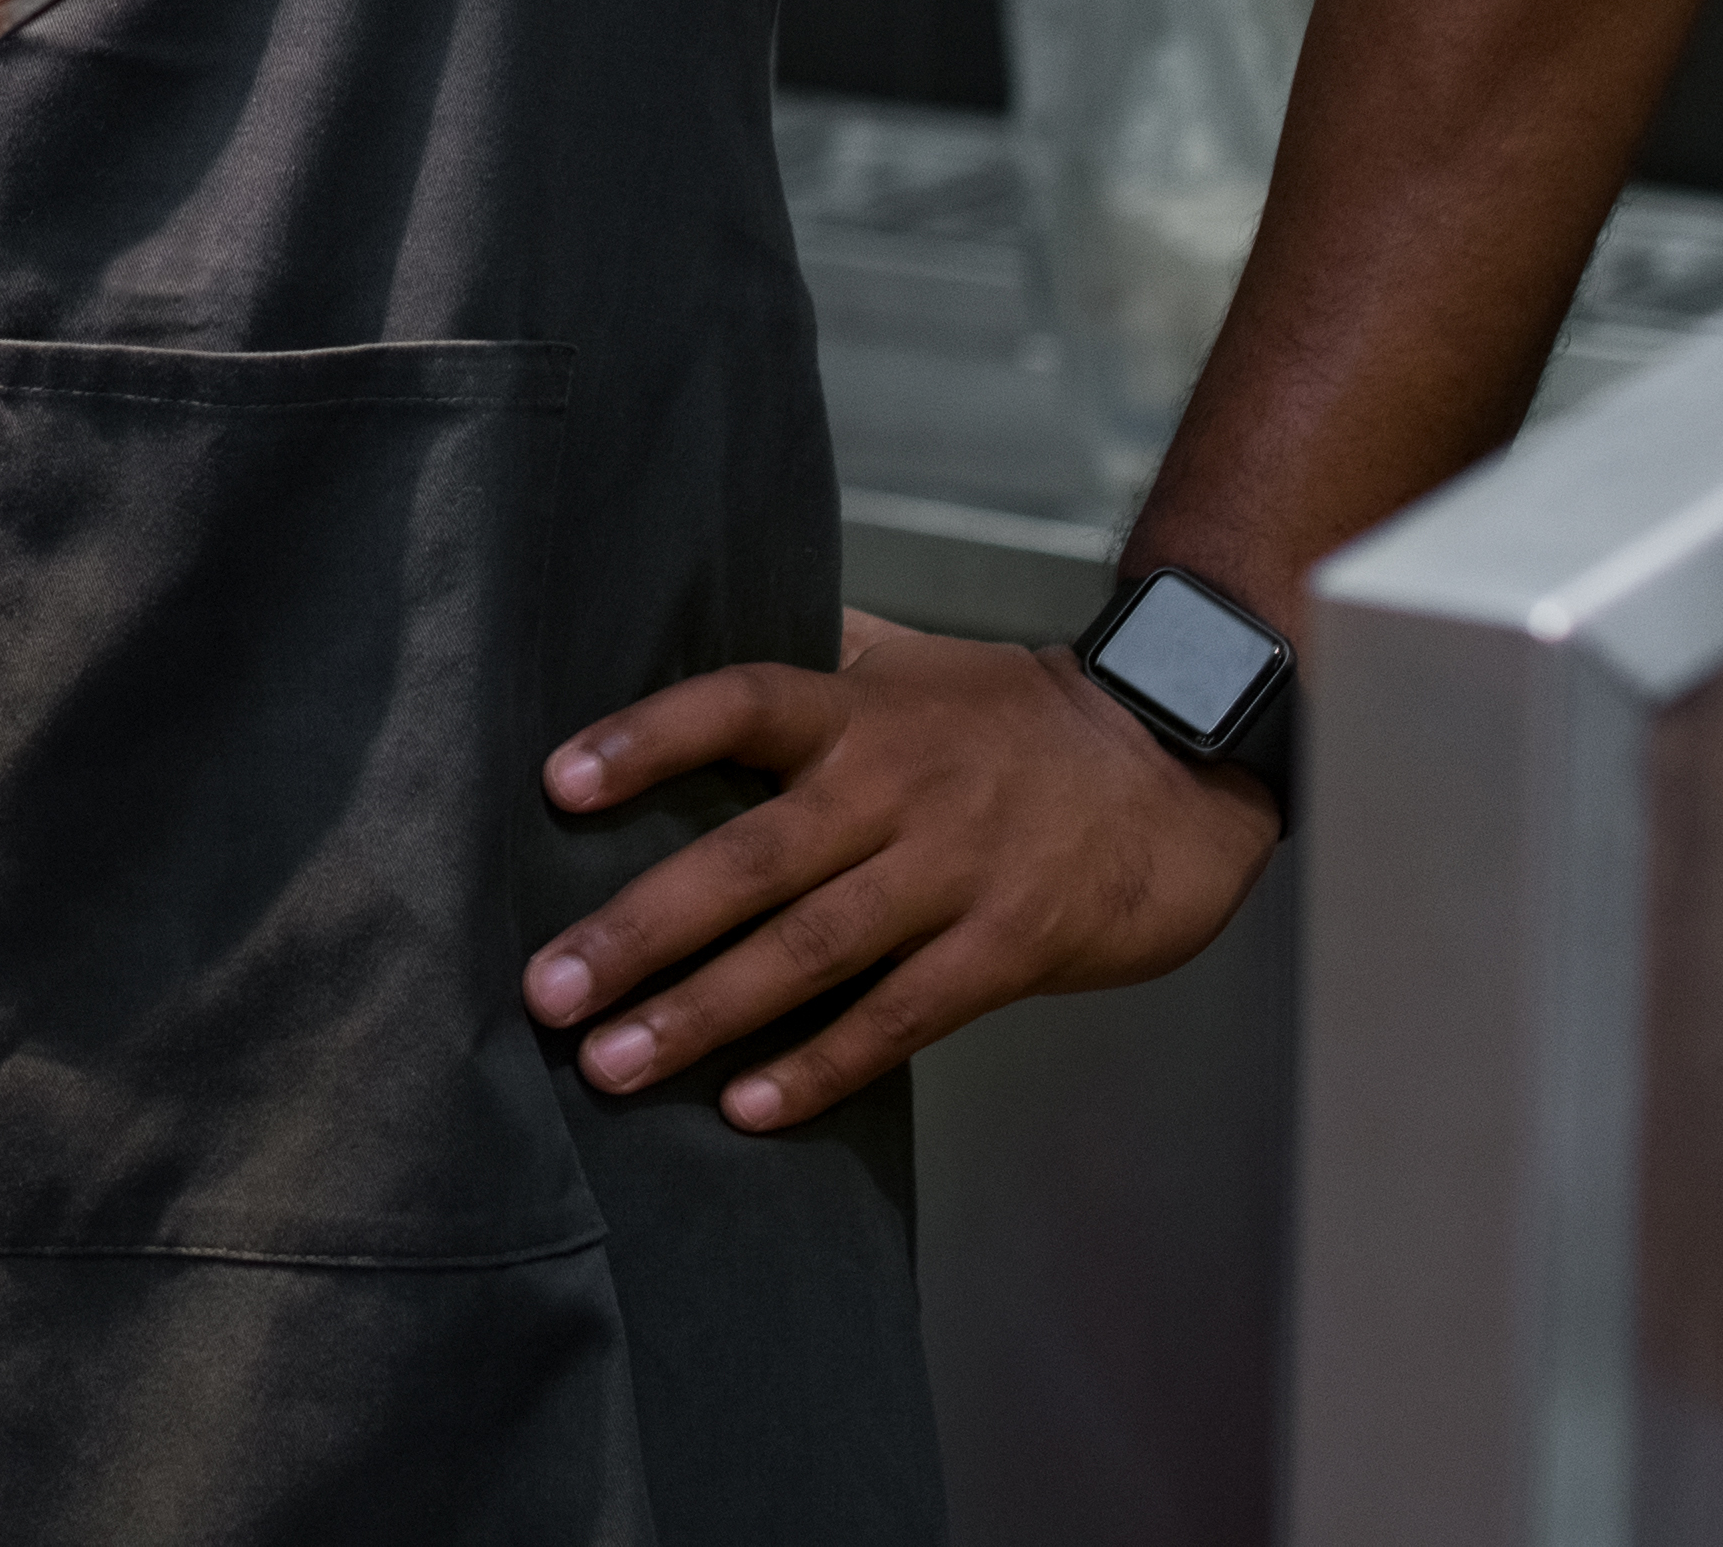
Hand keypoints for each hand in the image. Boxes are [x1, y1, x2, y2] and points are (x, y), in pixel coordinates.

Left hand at [521, 612, 1279, 1131]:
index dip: (647, 739)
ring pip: (811, 950)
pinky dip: (821, 1065)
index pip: (738, 704)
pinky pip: (900, 1015)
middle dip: (639, 928)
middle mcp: (896, 786)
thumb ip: (810, 653)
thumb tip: (686, 615)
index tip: (554, 785)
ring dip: (704, 1012)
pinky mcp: (1009, 947)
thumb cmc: (1015, 717)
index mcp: (860, 710)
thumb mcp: (909, 661)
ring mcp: (954, 870)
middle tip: (543, 989)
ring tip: (610, 1064)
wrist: (1179, 763)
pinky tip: (745, 1107)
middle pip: (749, 856)